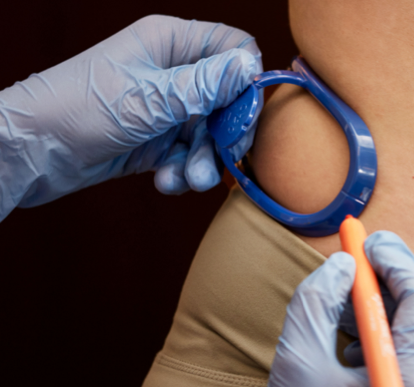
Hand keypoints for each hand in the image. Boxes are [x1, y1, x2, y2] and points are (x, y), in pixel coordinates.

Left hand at [0, 15, 260, 219]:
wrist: (28, 151)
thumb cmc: (80, 109)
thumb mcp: (151, 98)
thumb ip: (206, 85)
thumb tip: (251, 66)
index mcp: (170, 43)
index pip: (231, 48)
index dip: (245, 80)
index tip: (244, 115)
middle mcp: (171, 72)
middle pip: (226, 98)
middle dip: (226, 132)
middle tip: (225, 156)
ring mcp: (162, 107)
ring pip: (208, 133)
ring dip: (204, 160)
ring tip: (191, 179)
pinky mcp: (153, 140)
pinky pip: (185, 155)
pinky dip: (182, 171)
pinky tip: (166, 182)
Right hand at [265, 231, 413, 386]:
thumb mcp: (297, 364)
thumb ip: (316, 302)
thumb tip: (341, 266)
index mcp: (413, 381)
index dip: (397, 262)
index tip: (369, 242)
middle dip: (390, 279)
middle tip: (360, 255)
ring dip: (385, 306)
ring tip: (349, 293)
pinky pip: (411, 358)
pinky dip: (385, 336)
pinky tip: (354, 336)